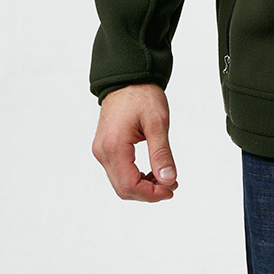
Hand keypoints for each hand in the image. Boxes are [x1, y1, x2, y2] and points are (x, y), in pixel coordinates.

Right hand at [92, 83, 177, 201]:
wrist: (128, 79)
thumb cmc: (142, 96)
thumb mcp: (158, 123)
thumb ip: (162, 153)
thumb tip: (169, 179)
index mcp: (114, 146)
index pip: (130, 185)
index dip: (152, 194)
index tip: (171, 190)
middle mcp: (103, 152)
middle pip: (123, 189)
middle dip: (149, 193)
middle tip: (172, 186)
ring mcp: (102, 151)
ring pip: (120, 183)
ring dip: (143, 187)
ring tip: (166, 179)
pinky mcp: (106, 148)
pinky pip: (119, 172)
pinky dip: (136, 178)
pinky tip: (153, 172)